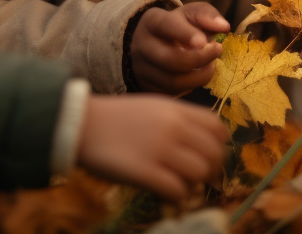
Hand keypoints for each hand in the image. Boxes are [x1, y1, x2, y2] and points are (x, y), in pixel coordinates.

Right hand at [77, 95, 227, 199]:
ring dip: (194, 182)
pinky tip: (165, 190)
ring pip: (200, 172)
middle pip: (214, 153)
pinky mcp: (144, 171)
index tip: (208, 155)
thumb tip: (200, 143)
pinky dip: (176, 194)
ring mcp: (159, 149)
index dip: (218, 145)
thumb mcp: (154, 107)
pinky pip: (177, 189)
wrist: (83, 124)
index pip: (217, 128)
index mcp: (176, 110)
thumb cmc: (117, 118)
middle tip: (198, 175)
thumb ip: (179, 120)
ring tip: (180, 182)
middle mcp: (173, 127)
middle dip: (211, 168)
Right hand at [129, 2, 229, 94]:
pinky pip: (171, 94)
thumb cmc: (180, 26)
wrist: (157, 43)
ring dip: (198, 77)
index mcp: (152, 22)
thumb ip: (207, 15)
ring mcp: (141, 69)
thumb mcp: (191, 14)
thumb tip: (223, 27)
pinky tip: (197, 76)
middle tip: (217, 51)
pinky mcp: (147, 87)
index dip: (185, 34)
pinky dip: (190, 87)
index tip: (205, 41)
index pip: (165, 26)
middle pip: (168, 59)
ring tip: (211, 66)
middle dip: (199, 59)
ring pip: (171, 82)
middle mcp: (141, 45)